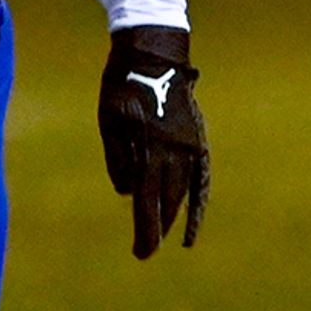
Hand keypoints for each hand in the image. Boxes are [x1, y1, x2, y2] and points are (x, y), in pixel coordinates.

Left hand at [98, 25, 208, 259]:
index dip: (147, 230)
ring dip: (178, 214)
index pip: (150, 202)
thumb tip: (129, 194)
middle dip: (159, 227)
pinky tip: (195, 208)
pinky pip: (200, 173)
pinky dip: (197, 194)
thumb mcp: (110, 122)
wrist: (156, 56)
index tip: (143, 254)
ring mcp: (192, 145)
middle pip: (170, 200)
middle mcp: (178, 152)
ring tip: (174, 236)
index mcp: (153, 150)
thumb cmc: (123, 87)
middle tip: (148, 251)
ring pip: (186, 189)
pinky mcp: (198, 137)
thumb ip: (119, 160)